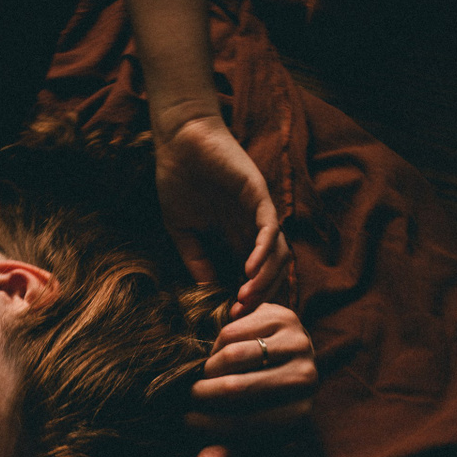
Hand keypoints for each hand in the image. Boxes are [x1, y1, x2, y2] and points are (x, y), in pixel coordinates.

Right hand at [155, 114, 290, 317]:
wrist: (179, 140)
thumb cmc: (178, 178)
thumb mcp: (182, 228)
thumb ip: (195, 258)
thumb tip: (206, 290)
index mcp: (236, 235)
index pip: (254, 274)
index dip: (247, 298)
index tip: (230, 316)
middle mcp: (253, 227)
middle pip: (274, 269)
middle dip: (260, 295)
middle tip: (240, 313)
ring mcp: (259, 211)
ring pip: (279, 253)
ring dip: (265, 279)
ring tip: (245, 297)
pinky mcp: (258, 194)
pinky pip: (271, 228)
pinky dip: (264, 252)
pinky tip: (249, 271)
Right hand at [184, 303, 316, 456]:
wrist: (289, 357)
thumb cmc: (265, 404)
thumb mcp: (250, 432)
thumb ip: (226, 451)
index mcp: (299, 414)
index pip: (244, 425)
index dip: (208, 425)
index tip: (187, 421)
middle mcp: (306, 379)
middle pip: (236, 389)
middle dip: (203, 394)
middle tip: (191, 396)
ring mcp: (299, 344)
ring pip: (232, 356)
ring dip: (209, 367)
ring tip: (207, 376)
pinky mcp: (286, 317)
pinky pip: (233, 331)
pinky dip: (218, 344)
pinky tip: (221, 353)